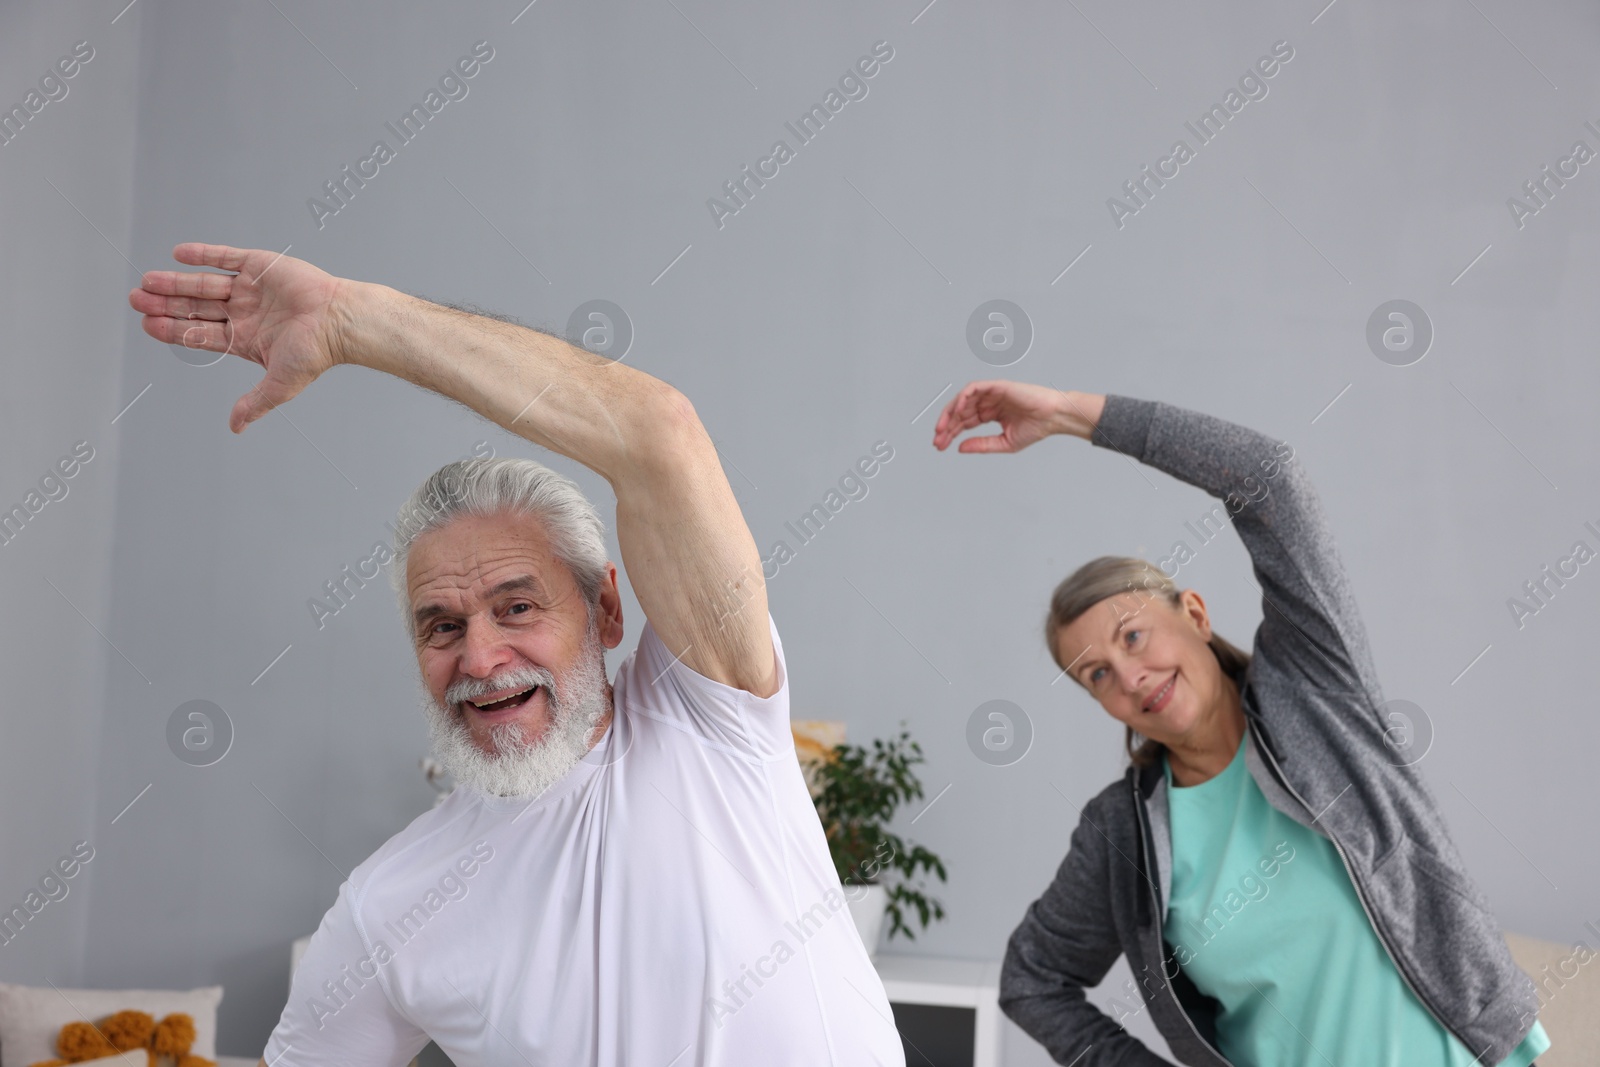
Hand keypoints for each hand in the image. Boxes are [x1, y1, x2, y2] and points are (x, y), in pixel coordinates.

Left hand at [129, 243, 349, 432]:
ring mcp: (250, 289)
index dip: (172, 329)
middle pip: (195, 307)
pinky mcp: (260, 266)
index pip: (199, 333)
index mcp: (245, 339)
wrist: (338, 321)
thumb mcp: (280, 384)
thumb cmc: (315, 353)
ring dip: (175, 282)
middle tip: (136, 299)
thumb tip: (234, 428)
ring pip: (204, 284)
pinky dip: (203, 255)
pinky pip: (226, 258)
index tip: (147, 324)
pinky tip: (177, 254)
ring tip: (148, 280)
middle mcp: (244, 313)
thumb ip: (254, 403)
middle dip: (166, 304)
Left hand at [932, 381, 1101, 452]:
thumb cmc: (1036, 429)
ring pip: (963, 400)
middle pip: (960, 412)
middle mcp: (989, 403)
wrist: (1053, 418)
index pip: (965, 422)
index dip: (951, 433)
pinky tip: (957, 411)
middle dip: (947, 426)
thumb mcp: (1004, 442)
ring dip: (950, 413)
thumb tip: (959, 448)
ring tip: (942, 428)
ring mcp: (992, 394)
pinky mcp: (997, 386)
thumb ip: (981, 445)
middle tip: (937, 440)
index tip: (940, 446)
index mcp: (991, 414)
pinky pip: (974, 388)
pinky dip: (963, 397)